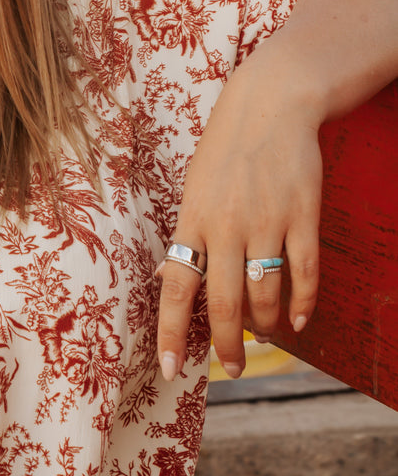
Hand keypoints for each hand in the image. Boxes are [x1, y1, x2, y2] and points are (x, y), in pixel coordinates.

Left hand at [156, 47, 322, 380]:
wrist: (270, 106)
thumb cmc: (225, 151)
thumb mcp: (194, 190)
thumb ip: (189, 236)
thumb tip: (174, 284)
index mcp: (191, 220)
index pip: (175, 288)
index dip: (171, 332)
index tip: (171, 369)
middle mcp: (225, 225)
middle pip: (223, 303)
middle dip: (226, 344)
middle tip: (234, 368)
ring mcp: (266, 221)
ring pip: (265, 294)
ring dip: (265, 323)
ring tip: (265, 333)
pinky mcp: (302, 215)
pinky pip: (303, 272)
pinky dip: (303, 302)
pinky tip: (299, 319)